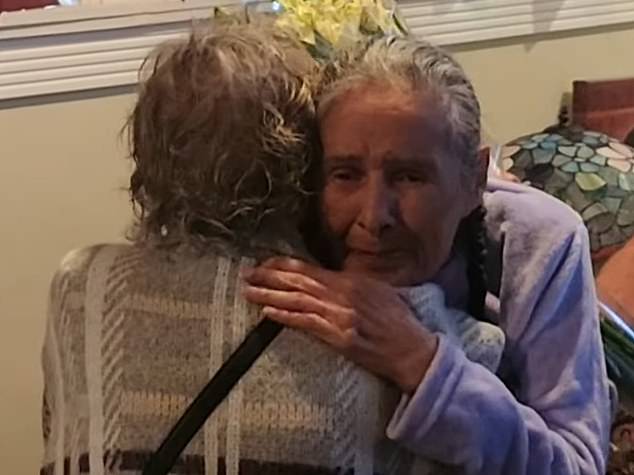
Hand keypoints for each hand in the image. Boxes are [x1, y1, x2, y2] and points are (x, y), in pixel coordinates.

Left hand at [242, 257, 437, 393]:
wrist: (412, 350)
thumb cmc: (398, 321)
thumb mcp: (379, 291)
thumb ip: (353, 283)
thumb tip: (328, 278)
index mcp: (351, 280)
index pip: (309, 269)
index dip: (284, 265)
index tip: (265, 263)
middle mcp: (343, 293)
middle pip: (298, 282)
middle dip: (269, 276)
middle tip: (247, 273)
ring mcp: (340, 315)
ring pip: (297, 300)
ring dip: (269, 295)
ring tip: (248, 291)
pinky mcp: (338, 336)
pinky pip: (306, 323)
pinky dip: (285, 317)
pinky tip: (267, 313)